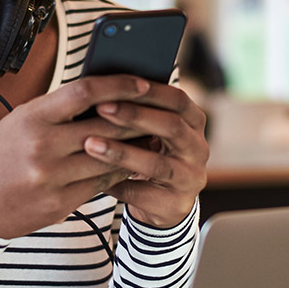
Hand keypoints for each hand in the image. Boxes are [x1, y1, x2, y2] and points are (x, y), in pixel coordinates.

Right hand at [0, 75, 157, 239]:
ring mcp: (52, 178)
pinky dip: (119, 172)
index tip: (142, 81)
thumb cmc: (3, 154)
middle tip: (159, 110)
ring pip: (109, 158)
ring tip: (152, 136)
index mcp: (32, 117)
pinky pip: (101, 184)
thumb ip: (61, 109)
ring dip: (135, 148)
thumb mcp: (23, 120)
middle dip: (137, 118)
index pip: (85, 92)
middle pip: (105, 127)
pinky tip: (130, 163)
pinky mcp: (60, 204)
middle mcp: (42, 147)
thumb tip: (109, 95)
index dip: (119, 84)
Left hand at [82, 81, 208, 229]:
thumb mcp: (150, 130)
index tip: (118, 84)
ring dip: (122, 152)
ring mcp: (191, 178)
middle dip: (134, 116)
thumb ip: (137, 111)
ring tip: (90, 144)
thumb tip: (99, 86)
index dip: (150, 91)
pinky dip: (116, 184)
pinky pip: (143, 194)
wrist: (162, 203)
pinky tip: (92, 177)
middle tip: (101, 107)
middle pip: (172, 127)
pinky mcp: (177, 204)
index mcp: (193, 122)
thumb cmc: (148, 153)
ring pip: (157, 164)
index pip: (178, 99)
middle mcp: (198, 148)